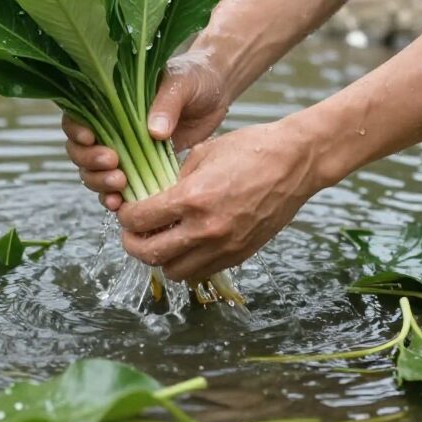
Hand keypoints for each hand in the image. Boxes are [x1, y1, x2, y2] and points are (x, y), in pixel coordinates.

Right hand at [62, 50, 229, 210]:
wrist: (217, 92)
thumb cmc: (195, 77)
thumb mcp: (180, 82)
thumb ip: (166, 103)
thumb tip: (154, 131)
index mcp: (111, 99)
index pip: (77, 115)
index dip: (75, 130)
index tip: (91, 138)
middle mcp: (111, 125)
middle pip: (80, 149)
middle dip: (90, 161)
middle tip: (114, 163)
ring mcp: (125, 148)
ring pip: (94, 171)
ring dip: (100, 182)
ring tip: (121, 185)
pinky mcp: (142, 167)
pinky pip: (119, 187)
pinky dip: (115, 197)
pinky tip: (121, 204)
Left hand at [116, 117, 321, 281]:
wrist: (295, 162)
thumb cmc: (251, 149)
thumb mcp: (204, 152)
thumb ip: (175, 178)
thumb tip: (153, 196)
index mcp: (193, 197)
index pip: (140, 220)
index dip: (126, 217)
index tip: (126, 211)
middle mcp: (206, 229)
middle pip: (150, 255)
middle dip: (133, 244)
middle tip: (132, 233)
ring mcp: (225, 246)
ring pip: (174, 272)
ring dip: (160, 258)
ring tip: (160, 240)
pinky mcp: (240, 255)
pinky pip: (201, 273)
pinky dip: (187, 263)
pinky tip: (186, 245)